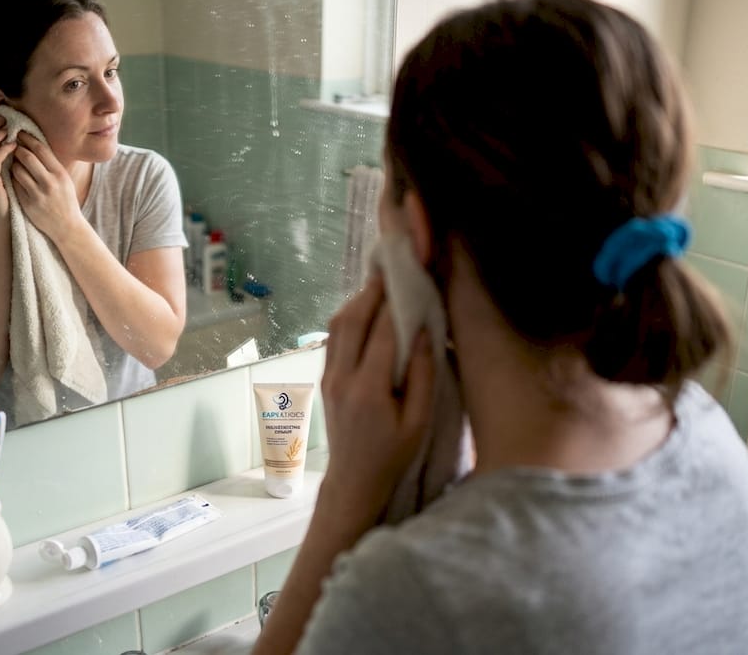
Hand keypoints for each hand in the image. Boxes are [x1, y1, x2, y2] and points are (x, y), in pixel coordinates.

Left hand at [9, 131, 85, 238]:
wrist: (66, 227)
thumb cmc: (65, 199)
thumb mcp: (65, 180)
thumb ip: (52, 164)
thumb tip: (35, 144)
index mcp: (60, 174)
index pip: (41, 149)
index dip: (28, 138)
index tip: (20, 132)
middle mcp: (49, 182)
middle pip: (27, 157)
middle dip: (17, 148)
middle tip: (12, 143)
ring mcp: (37, 194)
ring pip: (17, 170)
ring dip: (13, 163)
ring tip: (13, 160)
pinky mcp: (27, 203)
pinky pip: (14, 184)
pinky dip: (12, 177)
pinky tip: (13, 175)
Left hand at [318, 273, 434, 528]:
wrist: (354, 481)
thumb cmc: (394, 456)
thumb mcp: (419, 423)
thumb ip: (422, 376)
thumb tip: (422, 331)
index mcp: (368, 391)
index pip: (382, 334)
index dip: (396, 303)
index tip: (411, 277)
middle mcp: (342, 378)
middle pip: (352, 320)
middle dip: (372, 291)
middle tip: (393, 267)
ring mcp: (328, 377)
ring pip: (337, 325)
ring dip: (358, 301)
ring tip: (381, 283)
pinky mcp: (325, 378)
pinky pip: (334, 337)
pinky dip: (349, 317)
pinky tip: (368, 310)